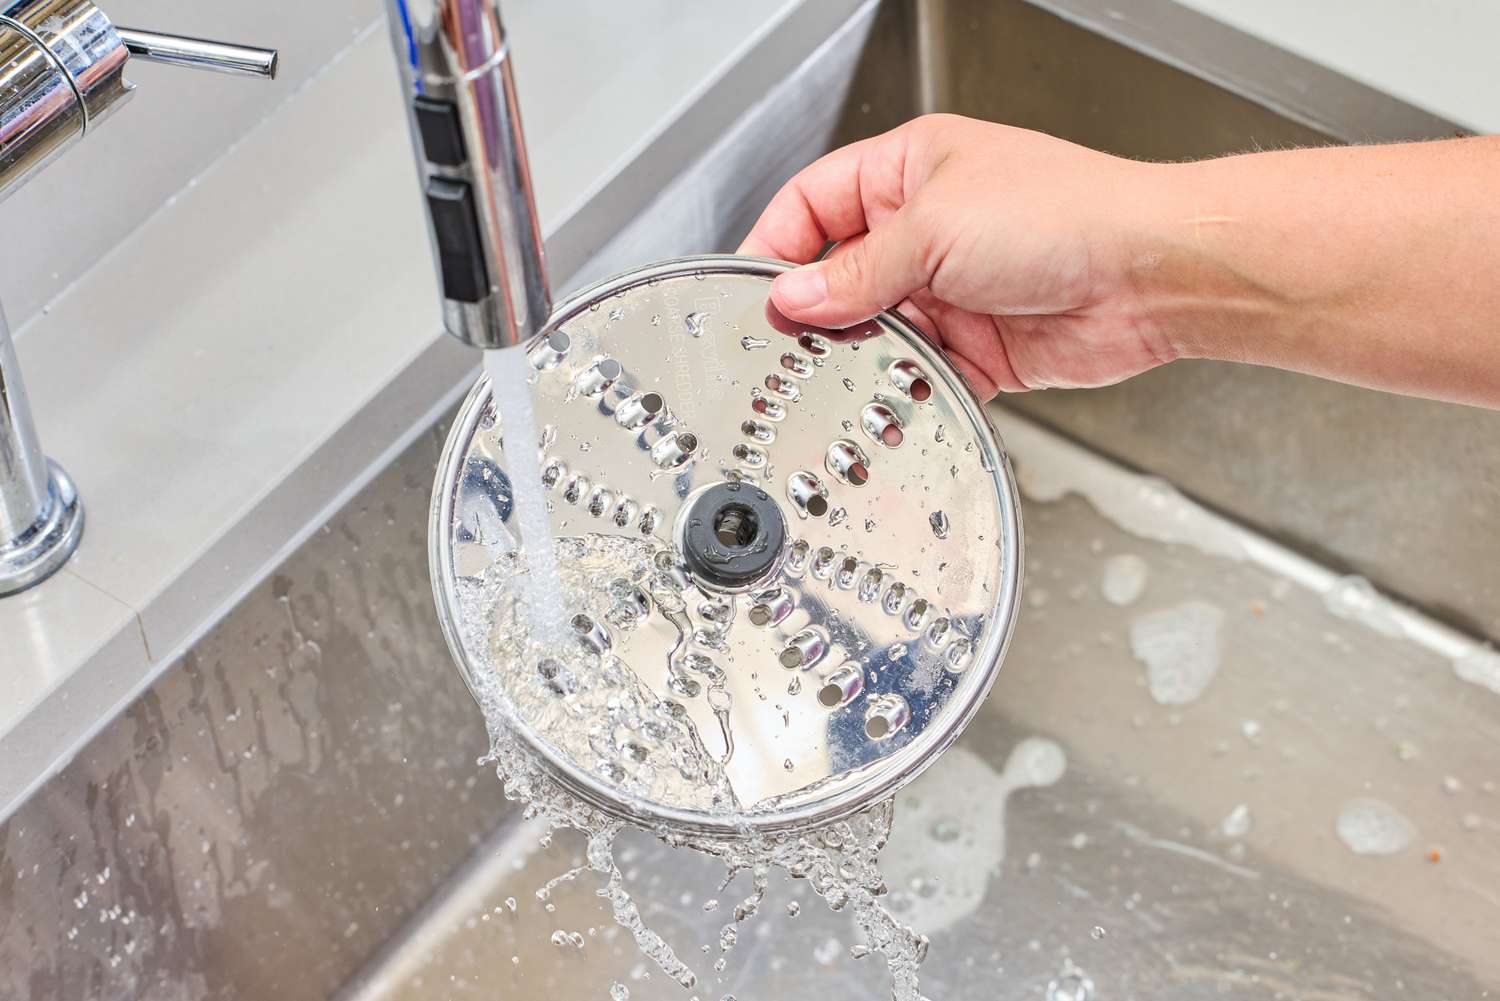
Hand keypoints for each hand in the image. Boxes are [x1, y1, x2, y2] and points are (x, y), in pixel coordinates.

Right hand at [738, 114, 1175, 398]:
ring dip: (867, 358)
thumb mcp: (934, 229)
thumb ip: (855, 272)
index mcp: (909, 171)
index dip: (776, 245)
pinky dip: (908, 392)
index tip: (750, 292)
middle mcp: (927, 228)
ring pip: (879, 333)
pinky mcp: (977, 344)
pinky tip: (896, 399)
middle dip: (821, 313)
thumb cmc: (1067, 214)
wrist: (1148, 276)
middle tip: (793, 345)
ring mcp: (952, 288)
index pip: (813, 203)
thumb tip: (795, 297)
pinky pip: (923, 374)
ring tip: (850, 375)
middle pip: (841, 276)